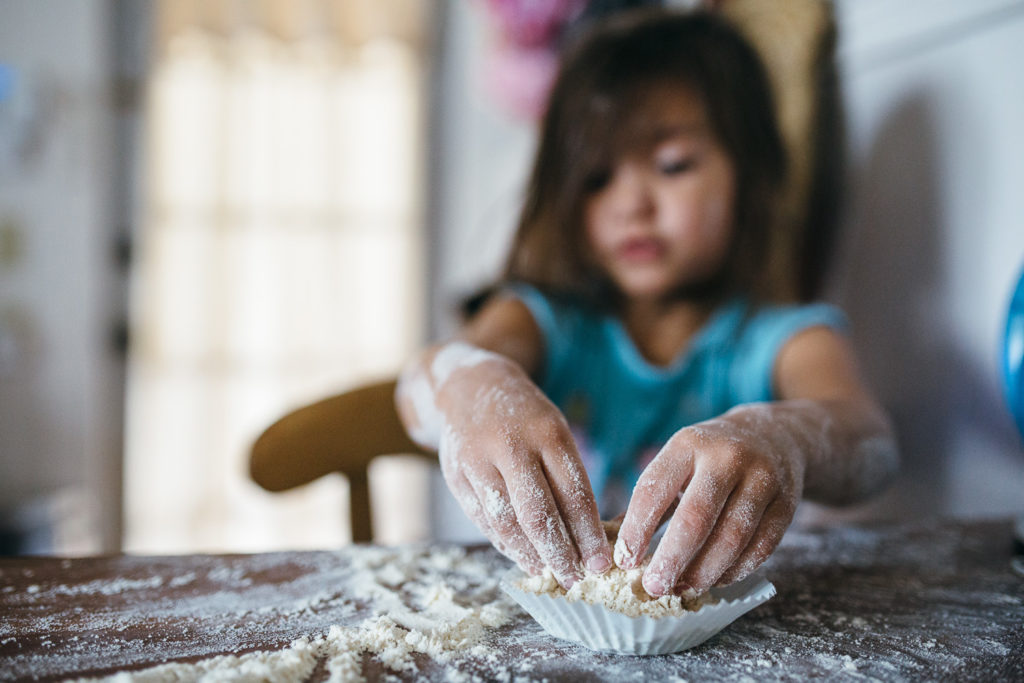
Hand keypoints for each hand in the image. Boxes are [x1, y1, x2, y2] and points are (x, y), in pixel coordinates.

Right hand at [435, 349, 611, 587]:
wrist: (469, 386)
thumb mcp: (553, 431)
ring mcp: (479, 461)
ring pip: (506, 521)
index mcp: (547, 432)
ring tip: (549, 573)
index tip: (602, 563)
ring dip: (530, 554)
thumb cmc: (525, 417)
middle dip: (560, 553)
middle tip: (577, 579)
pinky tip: (522, 557)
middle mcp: (511, 446)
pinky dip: (504, 543)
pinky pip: (482, 519)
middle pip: (538, 514)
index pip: (573, 494)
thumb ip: (565, 477)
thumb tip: (586, 537)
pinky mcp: (455, 475)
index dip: (588, 534)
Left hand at [614, 403, 804, 595]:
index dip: (637, 529)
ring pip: (732, 537)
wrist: (773, 435)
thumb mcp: (677, 461)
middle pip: (696, 517)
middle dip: (672, 558)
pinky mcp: (786, 502)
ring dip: (705, 571)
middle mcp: (726, 457)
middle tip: (654, 586)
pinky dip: (736, 570)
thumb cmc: (709, 457)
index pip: (655, 489)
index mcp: (687, 444)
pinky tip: (716, 580)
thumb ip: (650, 501)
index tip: (624, 560)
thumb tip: (617, 550)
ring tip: (683, 589)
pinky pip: (761, 546)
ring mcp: (762, 478)